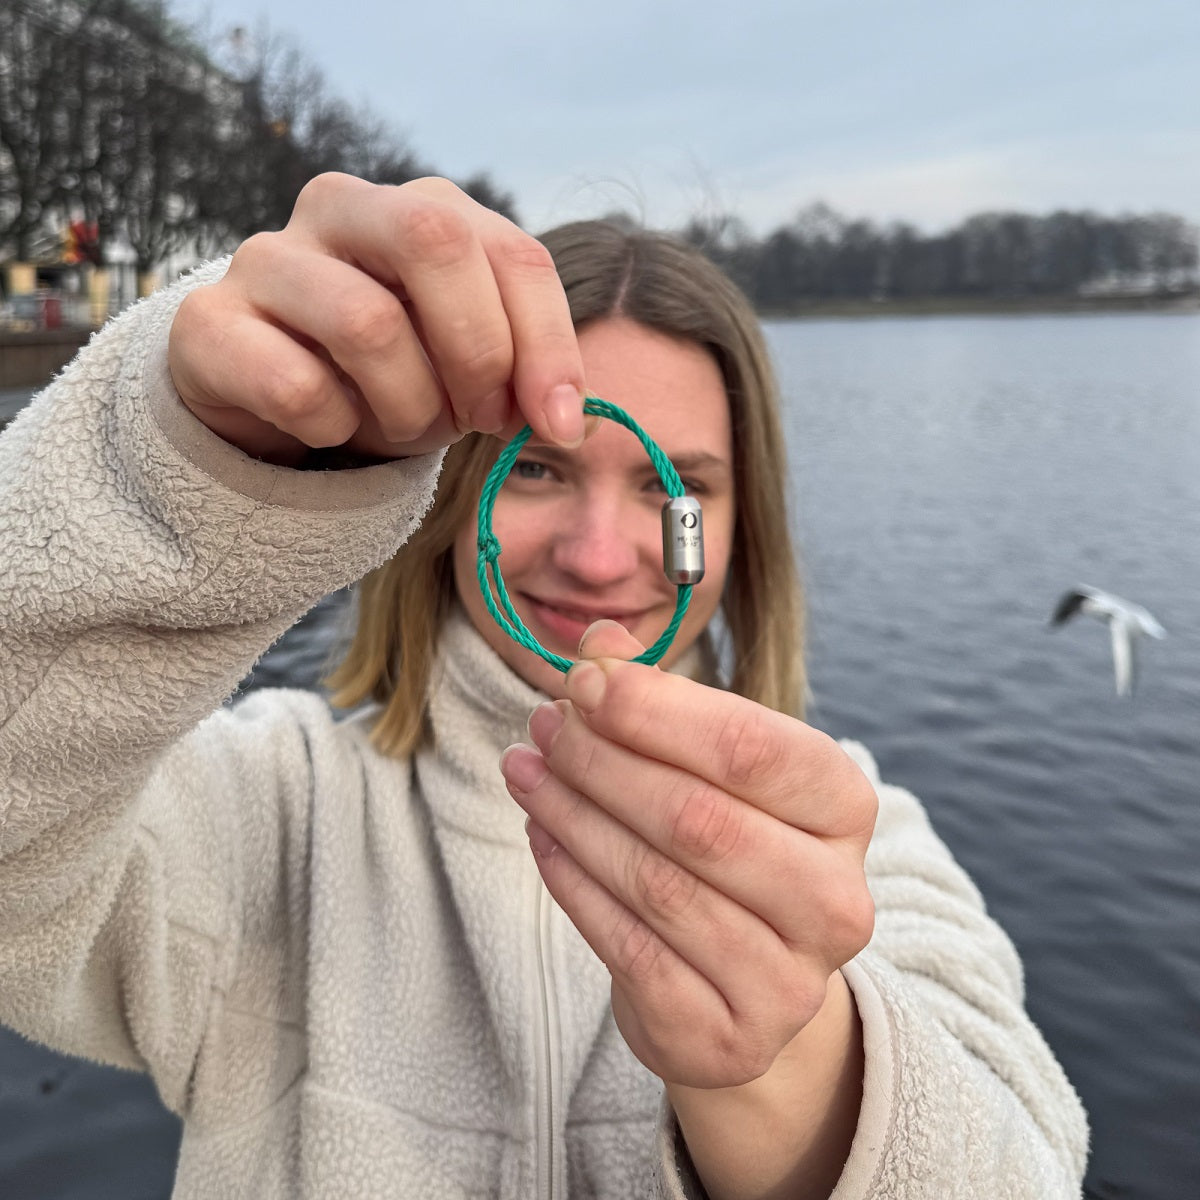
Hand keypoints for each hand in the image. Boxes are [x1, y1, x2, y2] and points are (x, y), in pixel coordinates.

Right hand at [168, 174, 586, 463]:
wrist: (272, 399)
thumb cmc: (391, 375)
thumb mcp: (468, 368)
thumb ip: (521, 373)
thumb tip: (571, 419)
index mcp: (420, 208)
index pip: (512, 252)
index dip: (548, 344)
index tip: (561, 424)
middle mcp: (341, 208)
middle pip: (434, 242)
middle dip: (477, 354)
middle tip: (476, 420)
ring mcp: (266, 257)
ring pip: (367, 323)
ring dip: (407, 407)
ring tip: (403, 428)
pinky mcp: (210, 323)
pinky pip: (296, 386)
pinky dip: (333, 429)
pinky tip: (330, 429)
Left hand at [499, 621, 877, 1090]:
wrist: (749, 981)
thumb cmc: (731, 844)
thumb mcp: (713, 763)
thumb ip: (660, 700)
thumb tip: (597, 643)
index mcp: (847, 809)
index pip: (750, 748)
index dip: (654, 709)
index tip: (581, 680)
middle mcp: (835, 899)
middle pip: (697, 817)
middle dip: (602, 762)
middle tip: (544, 728)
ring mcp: (788, 980)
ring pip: (655, 883)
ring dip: (574, 815)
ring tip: (526, 771)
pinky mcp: (728, 1036)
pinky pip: (627, 946)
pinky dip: (572, 881)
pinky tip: (543, 834)